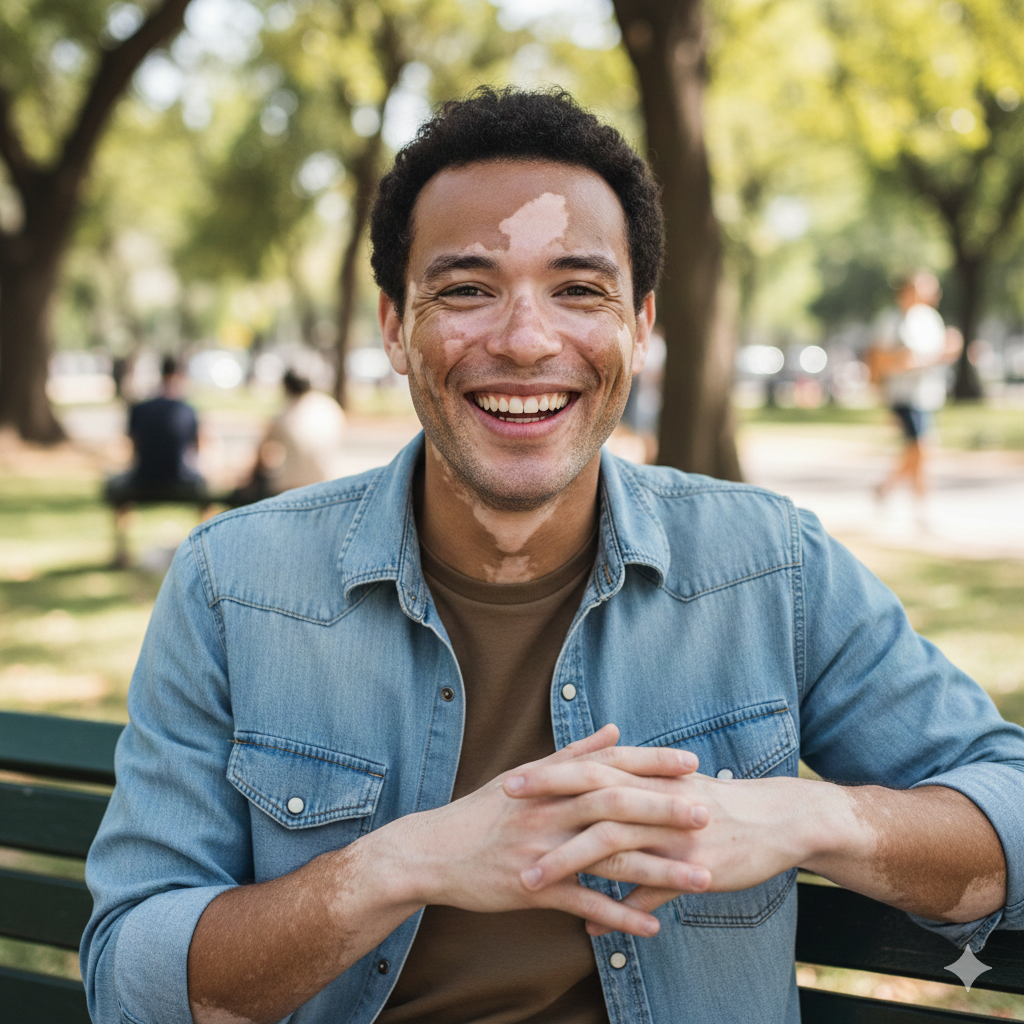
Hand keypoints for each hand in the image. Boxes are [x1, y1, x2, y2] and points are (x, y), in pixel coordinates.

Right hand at [385, 724, 708, 936]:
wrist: (434, 852)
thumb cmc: (482, 813)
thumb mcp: (526, 775)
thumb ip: (574, 754)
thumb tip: (615, 729)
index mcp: (553, 782)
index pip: (610, 765)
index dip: (651, 763)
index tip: (690, 763)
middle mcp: (552, 810)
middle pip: (616, 807)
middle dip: (664, 811)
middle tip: (707, 814)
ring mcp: (544, 849)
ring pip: (610, 859)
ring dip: (658, 871)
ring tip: (701, 880)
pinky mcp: (534, 888)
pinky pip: (584, 902)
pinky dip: (619, 915)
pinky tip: (652, 928)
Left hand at [505, 763, 817, 934]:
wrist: (777, 821)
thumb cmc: (720, 803)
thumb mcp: (675, 786)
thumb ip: (635, 783)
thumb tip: (600, 783)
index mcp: (648, 778)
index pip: (590, 767)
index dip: (550, 772)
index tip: (510, 779)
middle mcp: (656, 801)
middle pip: (592, 797)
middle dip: (546, 805)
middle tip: (504, 813)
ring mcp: (672, 835)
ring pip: (611, 847)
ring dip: (567, 864)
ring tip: (529, 882)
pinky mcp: (691, 870)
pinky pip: (647, 893)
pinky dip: (617, 910)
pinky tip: (590, 927)